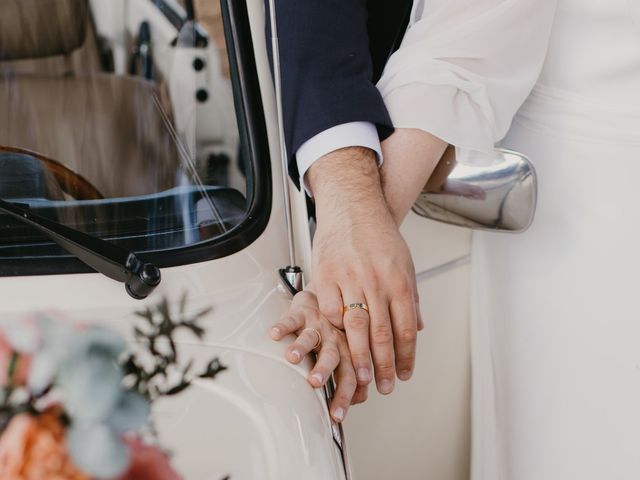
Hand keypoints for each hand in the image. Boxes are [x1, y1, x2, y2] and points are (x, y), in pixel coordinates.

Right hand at [270, 290, 364, 421]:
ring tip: (292, 357)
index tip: (336, 415)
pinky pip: (291, 318)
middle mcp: (335, 339)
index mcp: (348, 352)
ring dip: (301, 346)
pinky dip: (283, 325)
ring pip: (311, 337)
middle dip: (324, 369)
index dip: (344, 395)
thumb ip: (352, 374)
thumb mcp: (347, 352)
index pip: (350, 377)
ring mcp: (318, 326)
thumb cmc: (336, 331)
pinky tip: (274, 333)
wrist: (328, 296)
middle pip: (332, 356)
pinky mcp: (302, 312)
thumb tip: (360, 400)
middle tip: (315, 382)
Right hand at [307, 147, 422, 395]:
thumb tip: (418, 328)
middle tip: (383, 386)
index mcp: (399, 281)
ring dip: (359, 357)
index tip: (403, 374)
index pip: (406, 329)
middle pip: (382, 334)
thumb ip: (410, 297)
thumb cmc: (378, 235)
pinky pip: (330, 311)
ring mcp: (350, 278)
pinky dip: (334, 329)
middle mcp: (377, 281)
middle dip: (383, 366)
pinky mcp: (326, 275)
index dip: (405, 356)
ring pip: (356, 327)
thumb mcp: (405, 264)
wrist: (353, 207)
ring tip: (361, 378)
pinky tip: (338, 341)